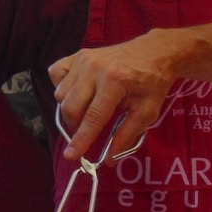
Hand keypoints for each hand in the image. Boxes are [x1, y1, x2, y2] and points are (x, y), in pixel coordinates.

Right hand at [48, 30, 176, 162]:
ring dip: (69, 109)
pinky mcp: (78, 55)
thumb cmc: (152, 83)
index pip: (92, 118)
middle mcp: (94, 69)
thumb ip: (126, 135)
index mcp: (115, 82)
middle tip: (86, 132)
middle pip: (70, 107)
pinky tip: (76, 92)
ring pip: (61, 94)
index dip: (80, 140)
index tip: (70, 156)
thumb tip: (107, 160)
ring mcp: (83, 59)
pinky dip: (61, 87)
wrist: (154, 51)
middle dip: (75, 127)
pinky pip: (56, 74)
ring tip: (86, 110)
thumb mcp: (147, 112)